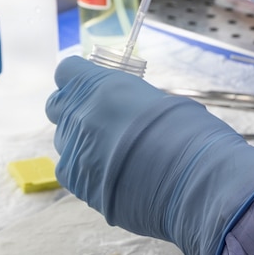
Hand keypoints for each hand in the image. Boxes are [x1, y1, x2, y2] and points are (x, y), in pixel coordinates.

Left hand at [47, 56, 253, 254]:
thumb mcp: (159, 101)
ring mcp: (75, 151)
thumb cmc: (191, 136)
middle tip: (100, 121)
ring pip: (64, 141)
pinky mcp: (78, 184)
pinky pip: (71, 171)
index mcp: (102, 87)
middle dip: (74, 110)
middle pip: (57, 105)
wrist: (196, 183)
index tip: (93, 88)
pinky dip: (86, 170)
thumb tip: (122, 108)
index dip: (78, 79)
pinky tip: (114, 177)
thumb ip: (127, 101)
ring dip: (81, 142)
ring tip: (114, 155)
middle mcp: (81, 115)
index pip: (66, 70)